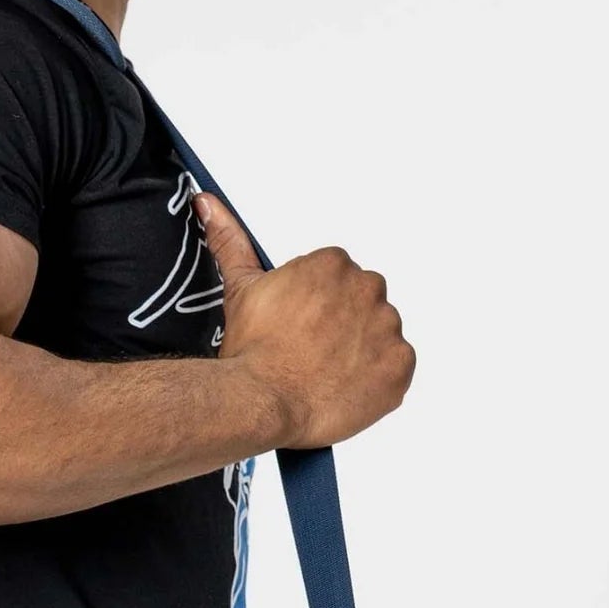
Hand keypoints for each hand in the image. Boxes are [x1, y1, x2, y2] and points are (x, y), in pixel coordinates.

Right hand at [194, 194, 415, 448]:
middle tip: (312, 353)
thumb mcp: (240, 290)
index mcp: (333, 264)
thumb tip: (208, 203)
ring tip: (327, 375)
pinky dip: (378, 380)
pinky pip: (398, 369)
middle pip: (362, 304)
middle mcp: (367, 288)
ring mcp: (387, 328)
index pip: (335, 281)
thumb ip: (231, 242)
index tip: (300, 329)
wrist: (262, 404)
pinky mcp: (400, 366)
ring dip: (362, 351)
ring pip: (380, 335)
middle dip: (343, 326)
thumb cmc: (252, 352)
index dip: (316, 309)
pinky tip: (346, 389)